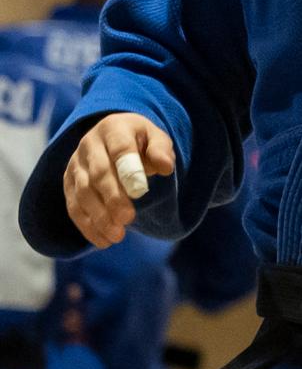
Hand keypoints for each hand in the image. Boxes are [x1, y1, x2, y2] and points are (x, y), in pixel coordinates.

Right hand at [64, 113, 174, 248]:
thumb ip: (161, 150)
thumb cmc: (141, 141)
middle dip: (112, 198)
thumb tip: (165, 166)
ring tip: (117, 235)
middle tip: (128, 219)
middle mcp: (89, 145)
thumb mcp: (156, 138)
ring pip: (82, 193)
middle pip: (98, 173)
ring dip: (98, 216)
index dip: (128, 170)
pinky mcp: (68, 183)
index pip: (119, 148)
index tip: (140, 191)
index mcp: (114, 128)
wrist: (114, 137)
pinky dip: (87, 225)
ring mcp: (75, 165)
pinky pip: (74, 206)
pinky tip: (103, 240)